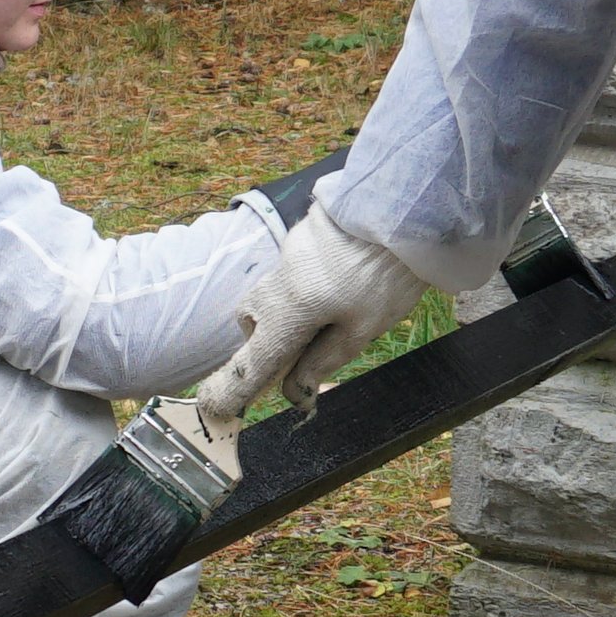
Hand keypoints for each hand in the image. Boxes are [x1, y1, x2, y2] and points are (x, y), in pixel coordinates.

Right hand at [195, 209, 434, 433]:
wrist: (401, 209)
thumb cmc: (388, 272)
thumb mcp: (362, 329)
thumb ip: (323, 361)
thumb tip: (295, 392)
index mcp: (291, 312)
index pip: (254, 363)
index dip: (235, 389)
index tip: (214, 407)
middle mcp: (276, 285)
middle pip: (252, 324)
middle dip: (265, 342)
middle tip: (302, 351)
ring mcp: (285, 256)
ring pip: (269, 297)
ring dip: (286, 315)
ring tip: (331, 313)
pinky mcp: (299, 238)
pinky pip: (288, 275)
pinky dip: (303, 289)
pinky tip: (339, 282)